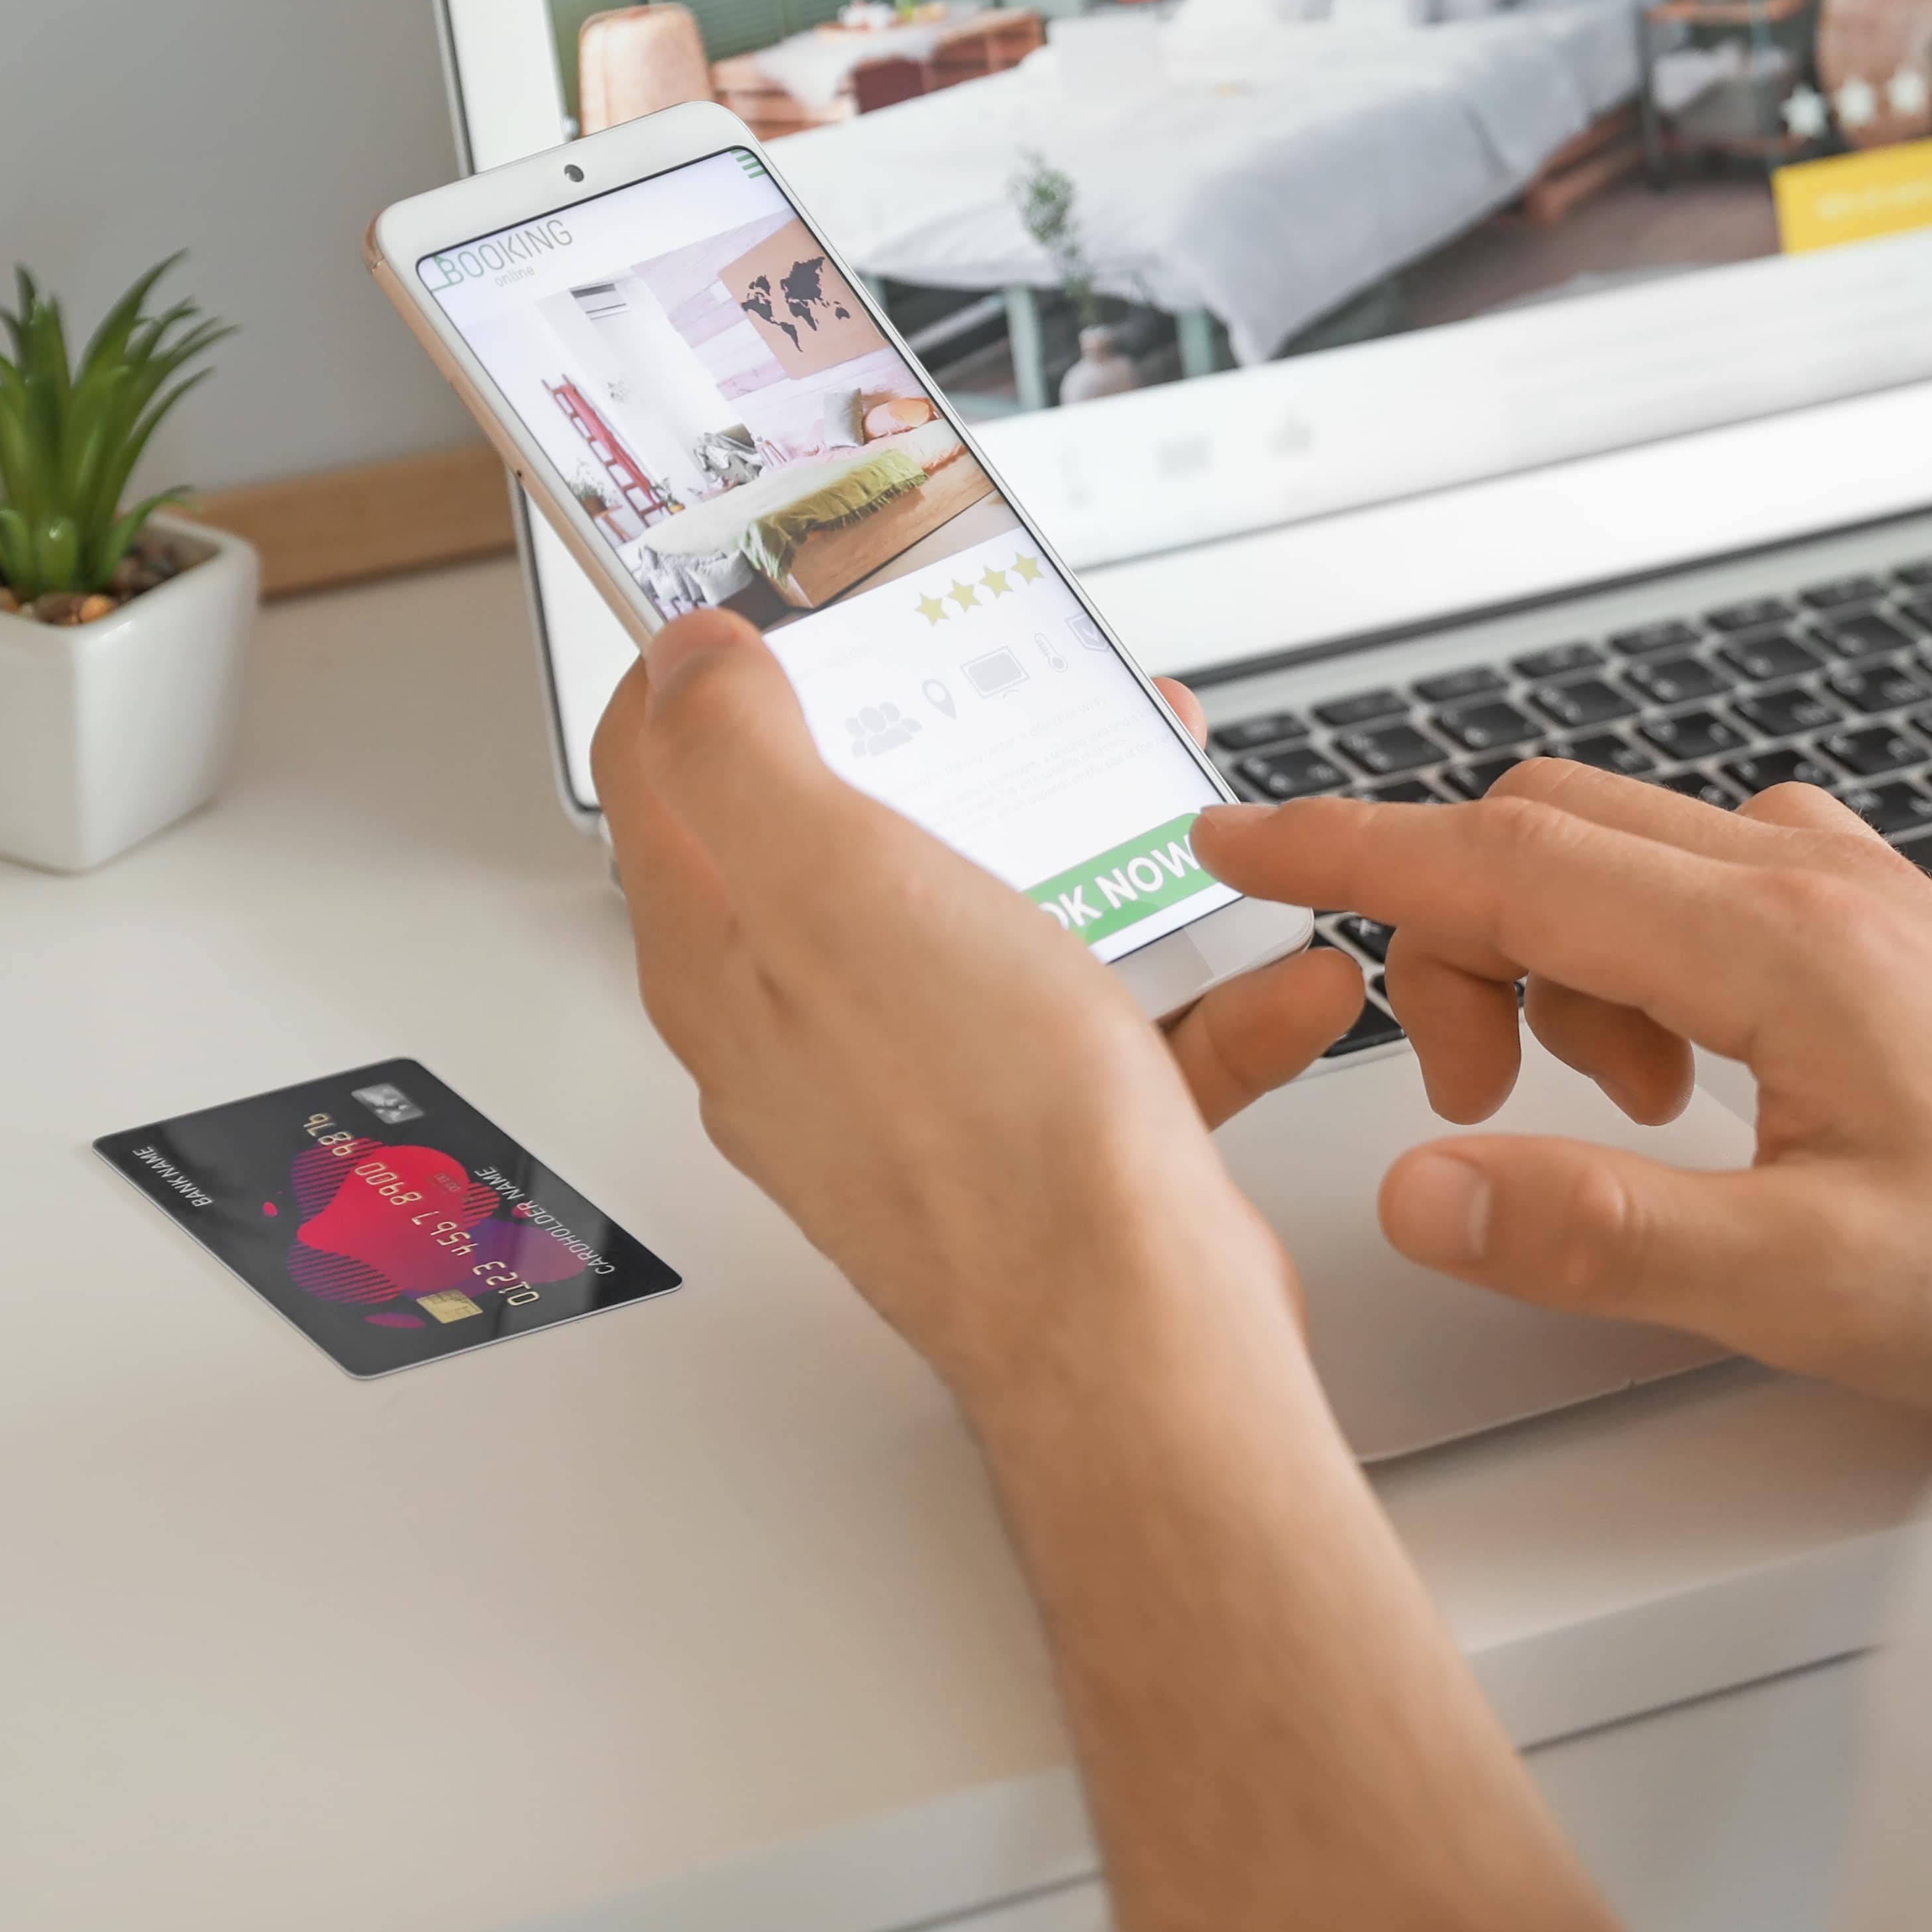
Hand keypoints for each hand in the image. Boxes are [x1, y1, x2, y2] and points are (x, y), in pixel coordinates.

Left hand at [591, 614, 1359, 1396]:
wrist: (1130, 1329)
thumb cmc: (986, 1130)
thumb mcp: (838, 885)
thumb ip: (743, 760)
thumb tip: (690, 663)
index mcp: (730, 960)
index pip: (664, 780)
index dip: (707, 669)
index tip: (779, 602)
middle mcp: (807, 1028)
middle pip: (843, 841)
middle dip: (946, 746)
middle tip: (1015, 685)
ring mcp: (925, 1086)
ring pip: (999, 924)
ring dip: (1096, 854)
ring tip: (1171, 809)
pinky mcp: (1040, 1141)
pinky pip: (1119, 1032)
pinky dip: (1200, 990)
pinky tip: (1267, 972)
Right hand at [1189, 766, 1931, 1414]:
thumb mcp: (1805, 1285)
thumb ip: (1600, 1234)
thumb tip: (1426, 1187)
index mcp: (1782, 944)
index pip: (1507, 862)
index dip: (1354, 849)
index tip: (1239, 834)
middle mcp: (1816, 881)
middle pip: (1550, 834)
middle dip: (1457, 941)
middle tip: (1475, 1102)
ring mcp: (1855, 888)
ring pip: (1623, 852)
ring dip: (1559, 957)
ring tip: (1615, 1114)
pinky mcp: (1879, 921)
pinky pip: (1703, 879)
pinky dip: (1640, 952)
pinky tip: (1691, 1078)